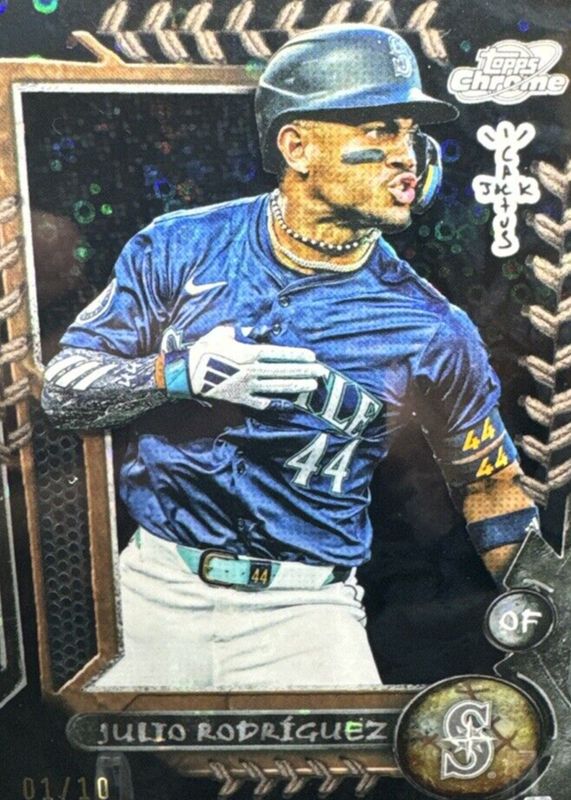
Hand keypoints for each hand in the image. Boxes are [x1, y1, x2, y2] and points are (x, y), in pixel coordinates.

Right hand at [187, 326, 326, 409]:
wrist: (186, 375)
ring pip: (277, 387)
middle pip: (283, 371)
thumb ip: (237, 331)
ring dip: (296, 386)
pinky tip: (285, 402)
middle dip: (304, 371)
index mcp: (248, 353)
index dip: (296, 355)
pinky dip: (272, 402)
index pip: (278, 354)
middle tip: (322, 372)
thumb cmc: (203, 350)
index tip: (312, 356)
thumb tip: (246, 330)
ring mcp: (247, 387)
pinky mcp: (240, 399)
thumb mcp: (221, 334)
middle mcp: (252, 371)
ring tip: (313, 386)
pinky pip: (260, 401)